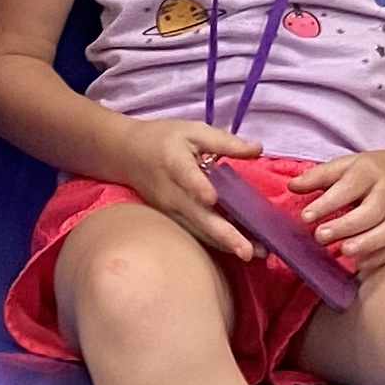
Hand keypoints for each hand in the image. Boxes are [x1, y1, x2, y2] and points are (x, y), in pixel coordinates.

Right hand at [116, 115, 260, 257]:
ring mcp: (170, 210)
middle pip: (197, 215)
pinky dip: (217, 241)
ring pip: (198, 229)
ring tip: (253, 253)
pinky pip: (196, 232)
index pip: (186, 175)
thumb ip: (225, 142)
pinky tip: (239, 246)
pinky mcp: (172, 219)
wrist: (126, 154)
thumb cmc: (164, 139)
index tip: (212, 198)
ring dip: (225, 243)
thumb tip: (257, 149)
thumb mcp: (194, 131)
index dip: (199, 186)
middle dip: (223, 234)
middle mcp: (171, 192)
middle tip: (248, 251)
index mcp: (175, 163)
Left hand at [293, 148, 384, 272]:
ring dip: (366, 243)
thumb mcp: (344, 165)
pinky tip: (359, 264)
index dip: (327, 202)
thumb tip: (292, 186)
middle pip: (371, 211)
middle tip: (320, 236)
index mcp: (369, 172)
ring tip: (344, 252)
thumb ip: (318, 176)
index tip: (305, 216)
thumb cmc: (369, 172)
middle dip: (345, 226)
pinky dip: (378, 258)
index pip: (349, 186)